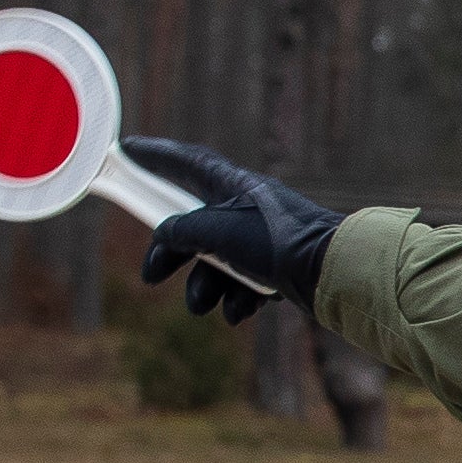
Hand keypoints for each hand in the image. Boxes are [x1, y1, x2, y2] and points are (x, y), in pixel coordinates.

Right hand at [125, 136, 345, 321]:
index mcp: (232, 185)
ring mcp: (262, 238)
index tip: (127, 150)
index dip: (155, 155)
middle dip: (171, 254)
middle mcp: (246, 207)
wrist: (334, 272)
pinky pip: (244, 282)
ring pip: (217, 262)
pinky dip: (237, 298)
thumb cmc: (278, 242)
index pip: (186, 161)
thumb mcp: (218, 231)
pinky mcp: (278, 267)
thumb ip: (183, 229)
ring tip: (204, 306)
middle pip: (192, 225)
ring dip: (205, 287)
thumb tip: (165, 235)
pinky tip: (239, 312)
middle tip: (151, 277)